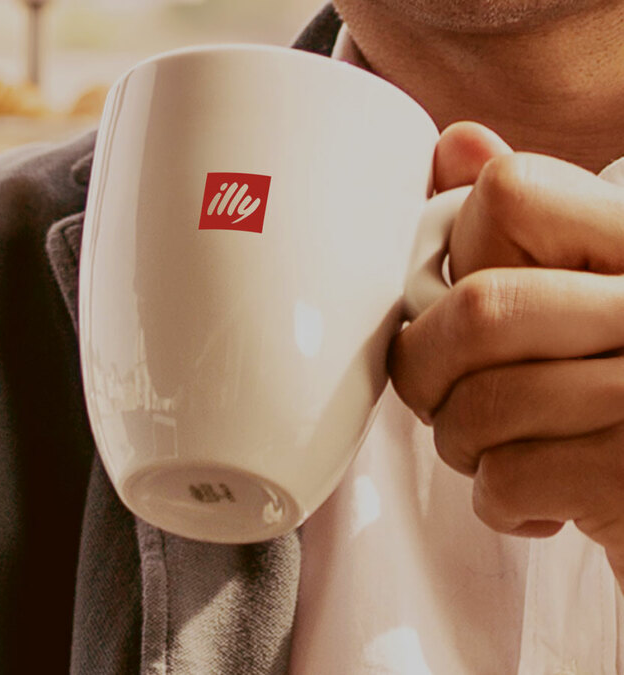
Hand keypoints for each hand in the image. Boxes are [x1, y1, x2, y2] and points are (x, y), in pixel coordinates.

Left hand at [388, 121, 623, 585]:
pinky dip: (501, 503)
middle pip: (477, 309)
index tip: (467, 300)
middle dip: (431, 371)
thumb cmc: (612, 394)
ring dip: (466, 443)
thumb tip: (457, 144)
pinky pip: (506, 479)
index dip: (462, 257)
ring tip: (505, 447)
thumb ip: (531, 221)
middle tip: (453, 396)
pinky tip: (543, 498)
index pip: (507, 193)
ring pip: (477, 403)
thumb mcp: (585, 288)